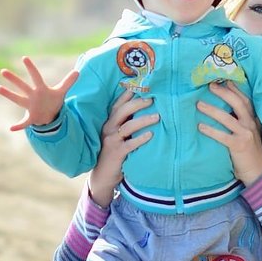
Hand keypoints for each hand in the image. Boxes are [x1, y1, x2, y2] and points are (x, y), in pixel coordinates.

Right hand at [0, 56, 80, 130]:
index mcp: (40, 89)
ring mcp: (30, 106)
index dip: (31, 68)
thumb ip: (68, 82)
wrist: (49, 115)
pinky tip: (11, 128)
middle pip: (22, 86)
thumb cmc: (53, 101)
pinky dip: (18, 126)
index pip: (36, 77)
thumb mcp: (61, 92)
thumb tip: (78, 72)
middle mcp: (32, 96)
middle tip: (3, 71)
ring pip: (18, 100)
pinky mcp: (30, 118)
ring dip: (8, 94)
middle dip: (14, 79)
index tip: (24, 58)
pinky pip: (23, 122)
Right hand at [88, 90, 157, 205]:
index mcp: (109, 122)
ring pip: (128, 126)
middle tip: (153, 99)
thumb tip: (147, 110)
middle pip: (123, 111)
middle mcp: (108, 128)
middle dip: (138, 103)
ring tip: (158, 117)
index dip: (129, 93)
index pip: (118, 104)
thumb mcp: (118, 135)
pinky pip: (129, 144)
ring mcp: (111, 141)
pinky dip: (140, 139)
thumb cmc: (114, 152)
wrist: (103, 176)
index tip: (143, 84)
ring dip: (144, 120)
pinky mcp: (116, 153)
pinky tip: (151, 135)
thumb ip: (127, 123)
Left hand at [196, 82, 261, 185]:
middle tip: (210, 86)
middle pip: (238, 103)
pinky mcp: (239, 145)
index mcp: (252, 120)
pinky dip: (211, 130)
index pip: (245, 100)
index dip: (235, 89)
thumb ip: (240, 123)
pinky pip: (223, 136)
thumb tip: (223, 111)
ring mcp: (245, 134)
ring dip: (212, 110)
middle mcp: (250, 124)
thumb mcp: (248, 134)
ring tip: (199, 104)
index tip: (224, 79)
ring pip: (227, 118)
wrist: (258, 172)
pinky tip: (200, 127)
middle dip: (224, 93)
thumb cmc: (249, 153)